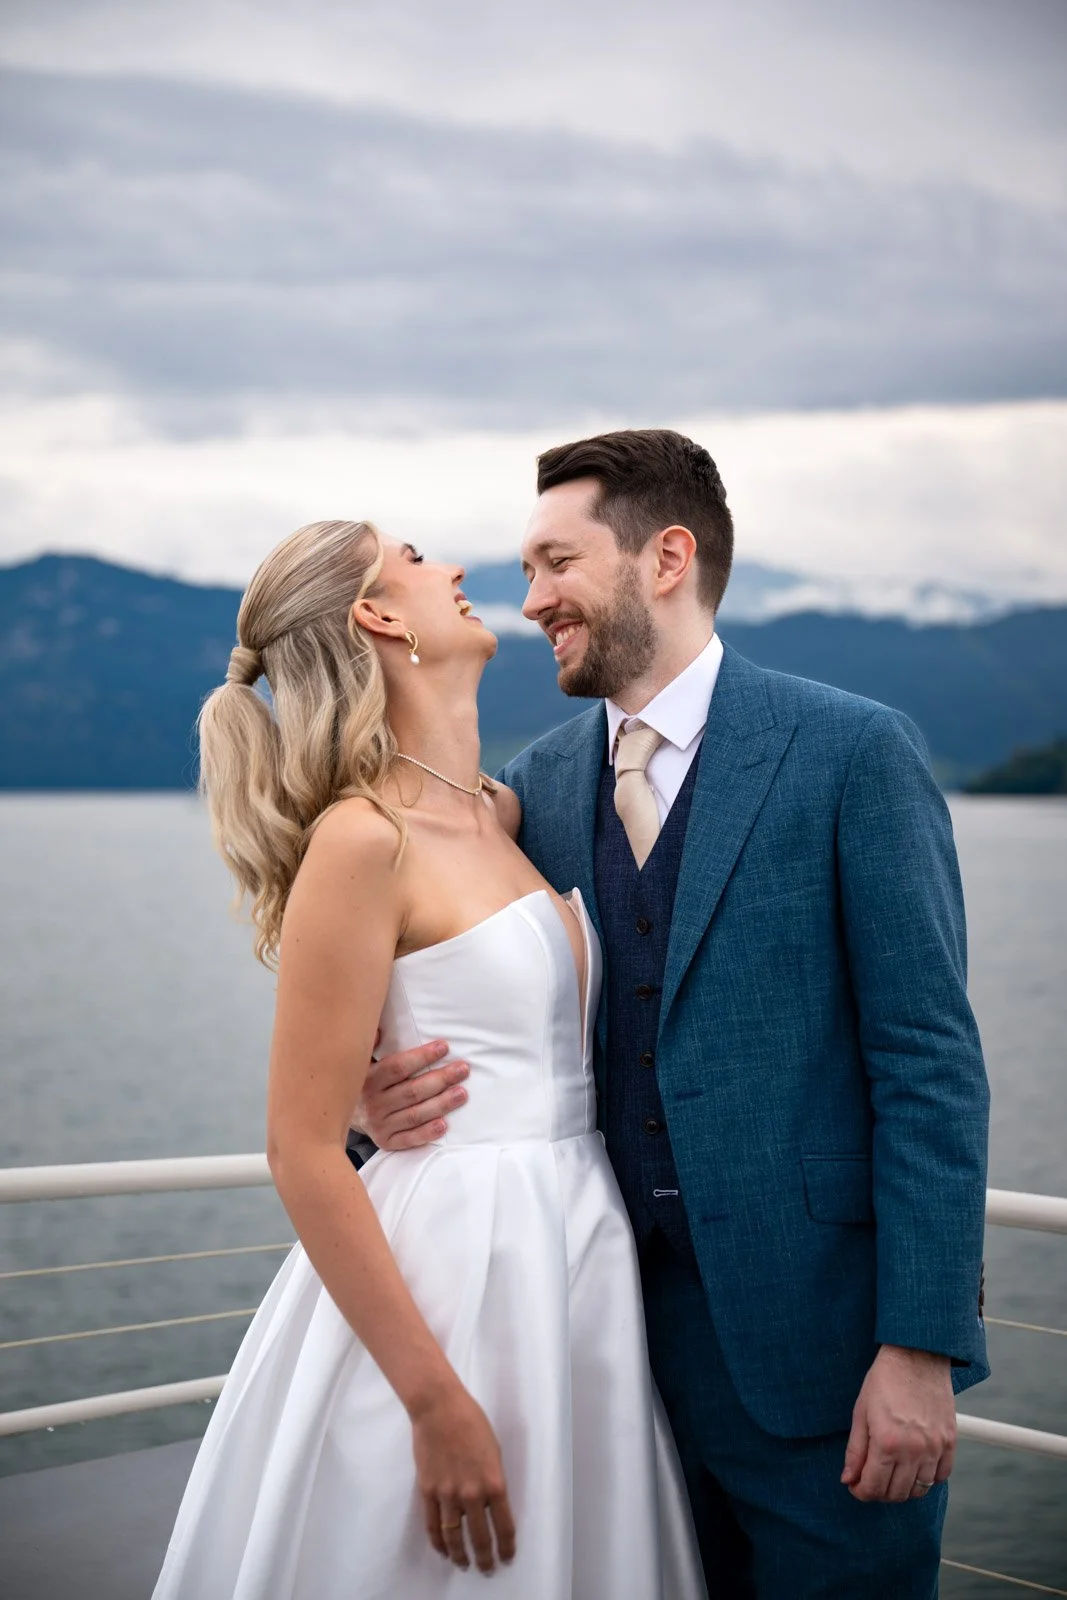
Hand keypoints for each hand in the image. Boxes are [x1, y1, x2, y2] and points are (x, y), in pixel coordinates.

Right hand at [354, 1040, 468, 1150]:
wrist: (344, 1114)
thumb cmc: (365, 1081)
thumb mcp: (362, 1062)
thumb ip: (370, 1045)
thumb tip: (377, 1029)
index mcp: (368, 1079)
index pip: (398, 1067)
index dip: (422, 1056)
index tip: (444, 1047)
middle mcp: (373, 1103)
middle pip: (412, 1091)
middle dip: (441, 1079)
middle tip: (463, 1070)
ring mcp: (379, 1124)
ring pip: (414, 1115)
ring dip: (441, 1104)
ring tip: (462, 1094)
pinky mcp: (385, 1142)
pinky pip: (408, 1139)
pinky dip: (426, 1133)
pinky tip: (443, 1125)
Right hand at [410, 1384, 515, 1572]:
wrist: (439, 1408)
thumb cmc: (471, 1422)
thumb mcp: (494, 1451)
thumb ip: (492, 1480)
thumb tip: (490, 1503)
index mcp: (494, 1482)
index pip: (504, 1525)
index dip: (506, 1546)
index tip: (507, 1557)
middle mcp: (472, 1494)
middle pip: (479, 1537)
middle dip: (485, 1558)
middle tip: (487, 1568)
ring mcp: (448, 1494)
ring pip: (454, 1537)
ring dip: (461, 1555)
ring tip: (465, 1565)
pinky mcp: (428, 1491)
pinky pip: (432, 1525)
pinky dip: (438, 1542)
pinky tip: (443, 1550)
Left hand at [842, 1345, 955, 1502]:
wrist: (916, 1356)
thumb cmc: (884, 1380)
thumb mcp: (861, 1412)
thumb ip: (855, 1451)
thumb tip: (848, 1479)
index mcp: (887, 1443)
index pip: (873, 1487)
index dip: (860, 1492)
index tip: (856, 1486)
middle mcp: (914, 1450)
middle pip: (896, 1493)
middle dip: (879, 1492)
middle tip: (871, 1479)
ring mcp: (935, 1447)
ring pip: (919, 1490)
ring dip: (903, 1489)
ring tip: (891, 1474)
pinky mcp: (950, 1442)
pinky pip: (942, 1476)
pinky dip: (928, 1478)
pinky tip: (914, 1467)